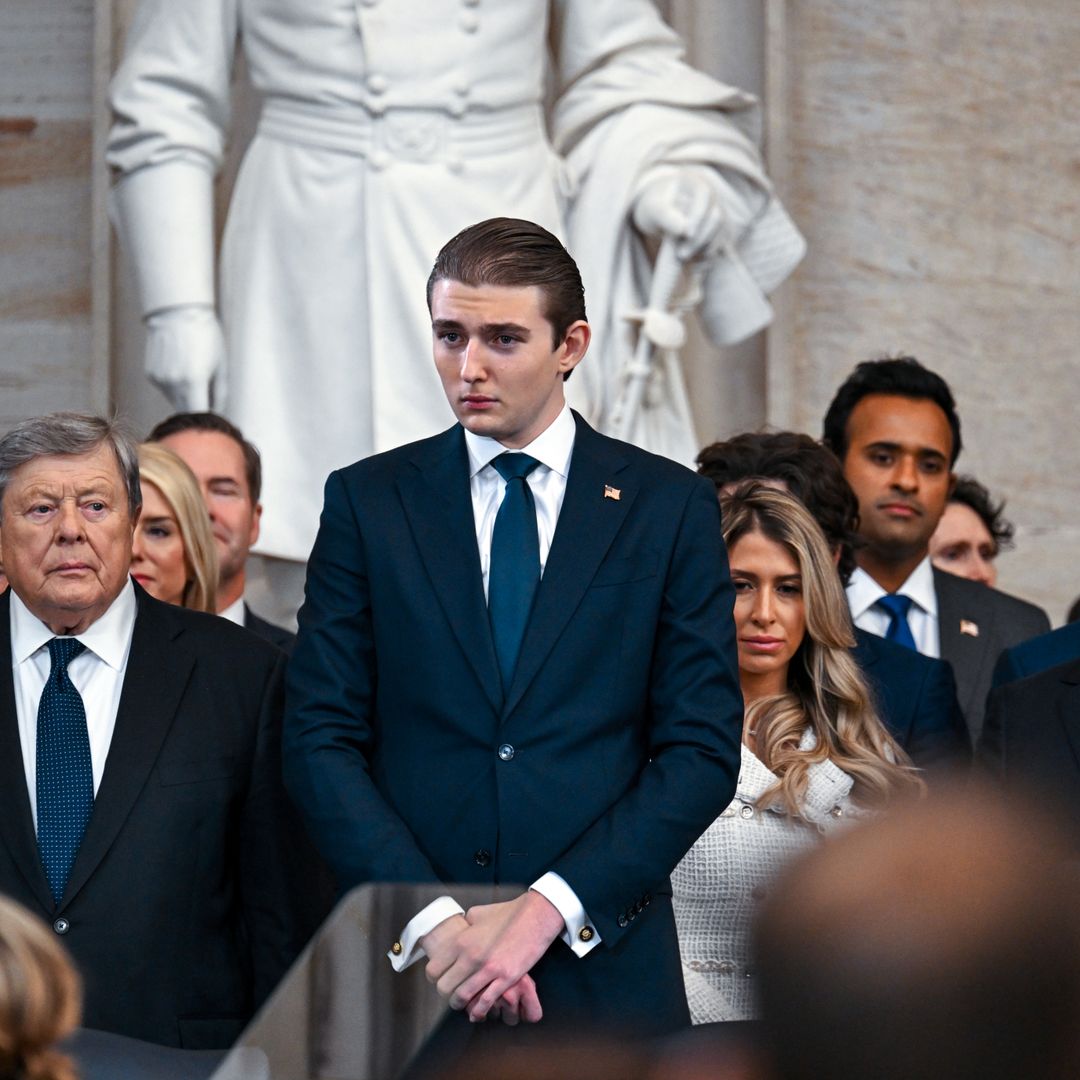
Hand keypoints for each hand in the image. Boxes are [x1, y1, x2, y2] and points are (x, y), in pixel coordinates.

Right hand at [144, 304, 227, 410]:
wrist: (177, 312)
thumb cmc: (206, 336)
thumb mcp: (221, 365)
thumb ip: (220, 393)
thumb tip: (217, 411)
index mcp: (194, 382)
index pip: (200, 413)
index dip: (208, 416)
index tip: (213, 413)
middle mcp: (173, 383)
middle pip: (186, 410)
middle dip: (197, 406)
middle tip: (207, 391)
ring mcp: (160, 379)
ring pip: (175, 400)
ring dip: (184, 395)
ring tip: (192, 372)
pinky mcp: (151, 374)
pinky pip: (165, 388)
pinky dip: (174, 384)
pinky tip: (179, 366)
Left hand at [420, 913, 542, 1025]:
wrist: (535, 917)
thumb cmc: (508, 913)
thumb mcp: (479, 914)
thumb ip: (465, 925)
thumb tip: (460, 932)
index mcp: (461, 940)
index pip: (434, 969)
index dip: (434, 977)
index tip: (439, 978)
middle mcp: (470, 956)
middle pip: (444, 987)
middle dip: (446, 993)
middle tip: (451, 992)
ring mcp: (488, 969)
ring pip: (461, 997)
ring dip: (459, 1004)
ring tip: (462, 1004)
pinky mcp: (506, 978)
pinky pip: (485, 1002)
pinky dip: (478, 1010)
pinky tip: (477, 1012)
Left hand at [631, 168, 726, 260]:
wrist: (660, 213)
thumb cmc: (655, 207)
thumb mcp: (654, 209)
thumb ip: (666, 216)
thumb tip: (683, 230)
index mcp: (696, 185)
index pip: (704, 198)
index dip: (698, 217)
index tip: (686, 234)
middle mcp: (712, 199)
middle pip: (716, 219)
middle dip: (699, 239)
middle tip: (681, 255)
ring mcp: (717, 217)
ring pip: (720, 235)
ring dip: (704, 251)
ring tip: (682, 260)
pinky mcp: (717, 235)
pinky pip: (718, 249)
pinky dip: (707, 260)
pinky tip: (693, 267)